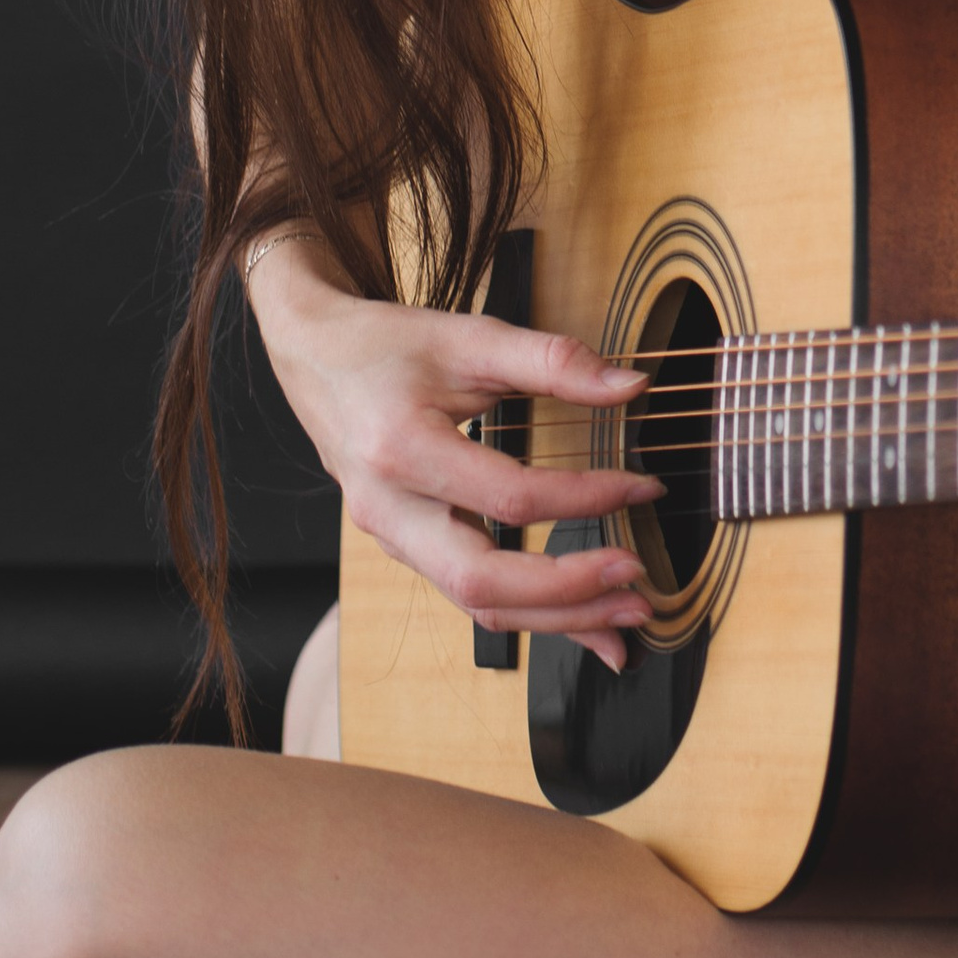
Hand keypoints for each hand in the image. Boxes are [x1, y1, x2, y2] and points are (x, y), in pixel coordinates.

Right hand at [249, 242, 660, 671]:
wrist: (315, 357)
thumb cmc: (386, 345)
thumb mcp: (470, 337)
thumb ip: (553, 361)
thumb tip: (632, 386)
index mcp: (400, 449)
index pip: (509, 497)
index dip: (585, 499)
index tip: (643, 488)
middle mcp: (388, 509)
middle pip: (483, 583)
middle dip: (569, 593)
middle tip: (637, 584)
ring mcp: (392, 538)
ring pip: (477, 605)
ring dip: (559, 619)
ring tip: (627, 614)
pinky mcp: (406, 548)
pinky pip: (470, 595)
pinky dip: (531, 612)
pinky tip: (583, 619)